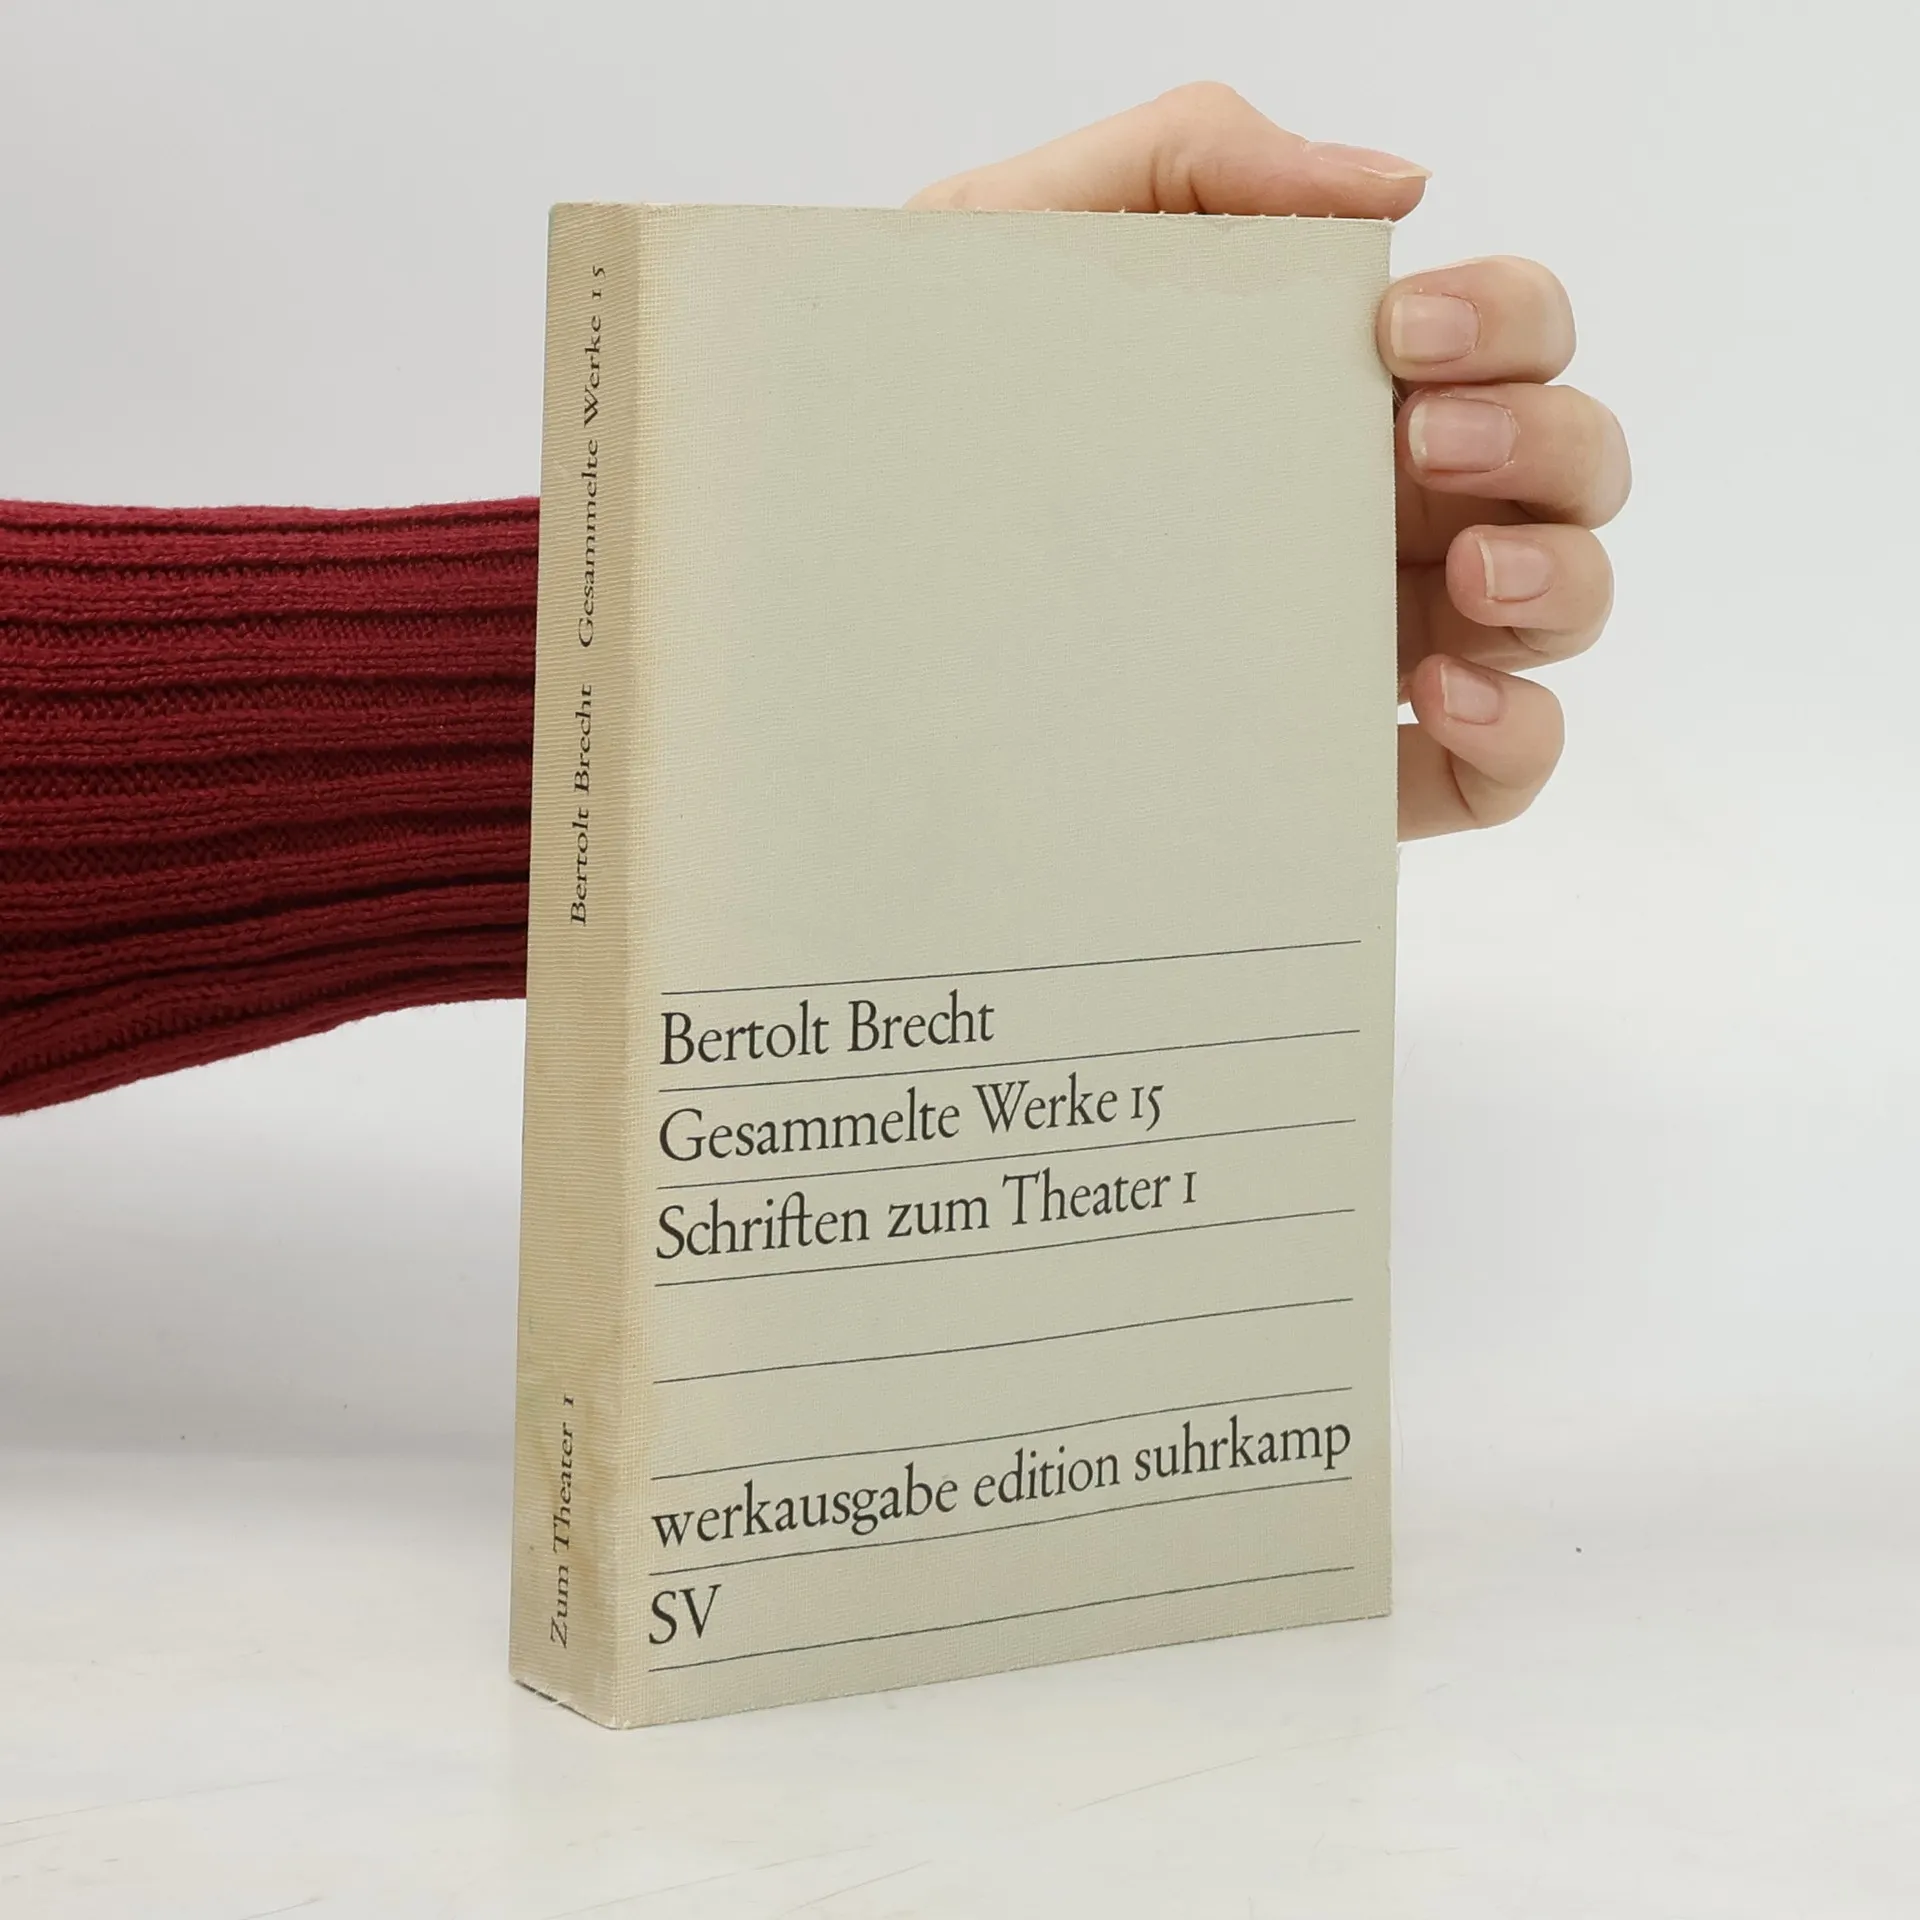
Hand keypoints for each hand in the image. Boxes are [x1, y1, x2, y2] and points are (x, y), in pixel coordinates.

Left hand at [910, 83, 1628, 838]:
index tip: (1400, 334)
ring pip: (1565, 602)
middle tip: (1414, 445)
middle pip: (1569, 463)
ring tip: (1462, 585)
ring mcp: (1372, 640)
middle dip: (1541, 443)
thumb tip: (1397, 187)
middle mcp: (1375, 509)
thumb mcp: (1023, 235)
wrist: (835, 563)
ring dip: (1559, 579)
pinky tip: (1437, 697)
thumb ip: (1195, 156)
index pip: (1506, 335)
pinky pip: (1503, 764)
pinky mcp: (1347, 769)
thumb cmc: (930, 400)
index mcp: (1330, 390)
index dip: (1507, 319)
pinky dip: (1521, 729)